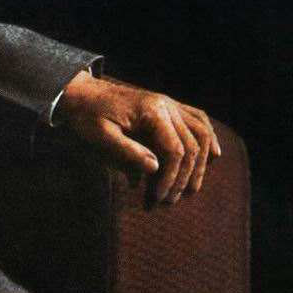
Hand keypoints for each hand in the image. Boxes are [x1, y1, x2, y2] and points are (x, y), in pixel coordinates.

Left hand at [55, 71, 221, 203]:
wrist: (79, 92)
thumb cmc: (86, 114)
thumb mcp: (99, 135)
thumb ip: (126, 151)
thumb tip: (156, 168)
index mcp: (150, 111)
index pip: (175, 150)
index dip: (171, 178)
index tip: (157, 198)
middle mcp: (165, 104)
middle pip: (192, 145)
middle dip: (184, 177)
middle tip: (169, 200)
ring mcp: (169, 103)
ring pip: (201, 133)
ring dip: (201, 162)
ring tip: (191, 187)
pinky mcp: (167, 106)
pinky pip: (197, 119)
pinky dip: (208, 138)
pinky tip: (213, 154)